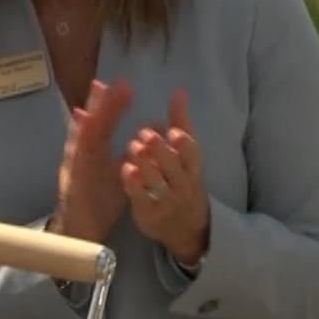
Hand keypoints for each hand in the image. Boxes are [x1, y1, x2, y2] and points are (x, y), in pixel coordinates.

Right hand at [52, 79, 134, 242]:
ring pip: (80, 140)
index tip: (122, 86)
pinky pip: (76, 164)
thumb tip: (147, 139)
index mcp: (95, 153)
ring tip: (90, 102)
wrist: (83, 230)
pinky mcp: (72, 184)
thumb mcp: (120, 176)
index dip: (112, 106)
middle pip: (90, 126)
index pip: (104, 126)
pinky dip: (78, 146)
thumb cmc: (100, 202)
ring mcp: (75, 168)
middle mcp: (82, 156)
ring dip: (87, 118)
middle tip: (106, 82)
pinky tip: (81, 130)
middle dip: (98, 105)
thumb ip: (132, 157)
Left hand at [122, 89, 208, 265]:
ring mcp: (167, 201)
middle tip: (145, 135)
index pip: (194, 155)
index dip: (184, 144)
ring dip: (145, 164)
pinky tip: (125, 169)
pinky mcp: (150, 214)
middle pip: (174, 167)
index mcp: (193, 168)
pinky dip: (134, 184)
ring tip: (133, 147)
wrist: (186, 228)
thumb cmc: (184, 180)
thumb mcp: (187, 155)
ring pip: (157, 182)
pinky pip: (142, 199)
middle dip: (160, 150)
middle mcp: (183, 185)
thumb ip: (181, 123)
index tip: (173, 131)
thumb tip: (179, 91)